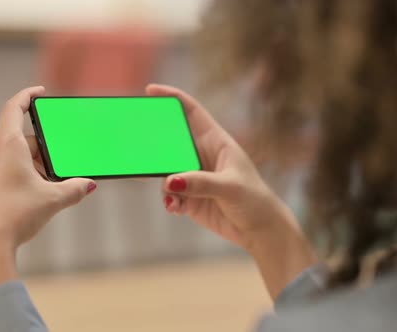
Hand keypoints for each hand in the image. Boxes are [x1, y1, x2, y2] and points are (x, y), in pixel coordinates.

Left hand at [0, 86, 96, 304]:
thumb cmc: (18, 216)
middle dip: (38, 153)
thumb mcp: (54, 200)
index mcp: (8, 145)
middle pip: (18, 141)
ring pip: (5, 160)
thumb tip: (89, 185)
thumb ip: (75, 188)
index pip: (14, 107)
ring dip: (23, 168)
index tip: (38, 92)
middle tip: (55, 172)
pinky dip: (7, 182)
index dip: (27, 96)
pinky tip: (18, 203)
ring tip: (38, 192)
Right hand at [147, 84, 315, 297]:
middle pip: (171, 140)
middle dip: (154, 141)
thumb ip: (200, 183)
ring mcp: (194, 176)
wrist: (259, 230)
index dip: (172, 98)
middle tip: (137, 143)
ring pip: (166, 170)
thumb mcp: (230, 187)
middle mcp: (201, 155)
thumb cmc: (254, 200)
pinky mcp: (190, 197)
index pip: (191, 111)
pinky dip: (169, 199)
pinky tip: (175, 207)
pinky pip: (170, 194)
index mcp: (216, 141)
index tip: (150, 90)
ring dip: (162, 180)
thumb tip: (169, 181)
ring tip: (170, 193)